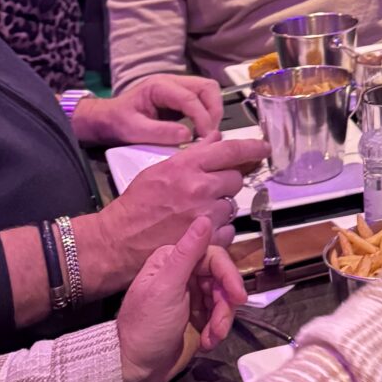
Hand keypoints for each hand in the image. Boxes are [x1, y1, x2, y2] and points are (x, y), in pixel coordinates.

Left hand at [75, 73, 223, 145]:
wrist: (106, 119)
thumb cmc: (116, 122)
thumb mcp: (133, 130)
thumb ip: (160, 132)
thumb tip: (188, 136)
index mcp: (159, 86)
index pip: (190, 97)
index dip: (202, 117)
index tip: (205, 137)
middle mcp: (172, 82)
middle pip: (207, 87)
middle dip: (213, 110)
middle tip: (210, 133)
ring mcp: (177, 87)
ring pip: (208, 91)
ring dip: (213, 111)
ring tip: (207, 132)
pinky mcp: (180, 97)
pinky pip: (202, 100)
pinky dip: (207, 113)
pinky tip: (201, 130)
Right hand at [86, 137, 269, 294]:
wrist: (117, 241)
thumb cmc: (135, 206)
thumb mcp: (159, 170)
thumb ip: (192, 155)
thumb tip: (216, 139)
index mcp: (186, 167)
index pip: (230, 151)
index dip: (253, 147)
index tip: (263, 147)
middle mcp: (198, 188)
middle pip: (235, 179)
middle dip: (226, 183)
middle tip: (208, 190)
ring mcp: (204, 216)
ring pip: (232, 206)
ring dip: (221, 208)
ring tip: (197, 213)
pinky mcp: (206, 241)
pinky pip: (229, 231)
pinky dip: (219, 231)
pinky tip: (200, 230)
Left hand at [116, 216, 245, 381]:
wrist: (135, 370)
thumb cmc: (144, 328)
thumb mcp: (166, 289)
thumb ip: (187, 254)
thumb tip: (204, 219)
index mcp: (173, 262)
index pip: (213, 257)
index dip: (228, 276)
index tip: (238, 296)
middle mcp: (184, 275)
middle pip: (222, 279)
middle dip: (225, 304)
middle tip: (221, 325)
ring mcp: (192, 297)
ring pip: (224, 299)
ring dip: (222, 320)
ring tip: (211, 338)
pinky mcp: (198, 317)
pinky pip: (220, 316)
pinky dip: (218, 330)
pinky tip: (207, 342)